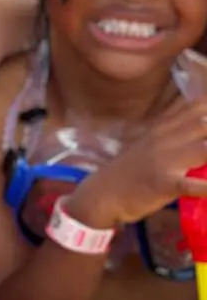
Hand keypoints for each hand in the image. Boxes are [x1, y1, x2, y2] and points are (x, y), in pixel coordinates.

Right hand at [66, 97, 206, 228]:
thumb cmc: (132, 170)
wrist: (103, 192)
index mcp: (164, 127)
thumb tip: (200, 119)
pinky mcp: (162, 183)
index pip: (196, 107)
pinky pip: (191, 184)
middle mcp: (166, 138)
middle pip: (203, 123)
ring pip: (203, 149)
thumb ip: (176, 130)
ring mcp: (164, 159)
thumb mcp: (152, 143)